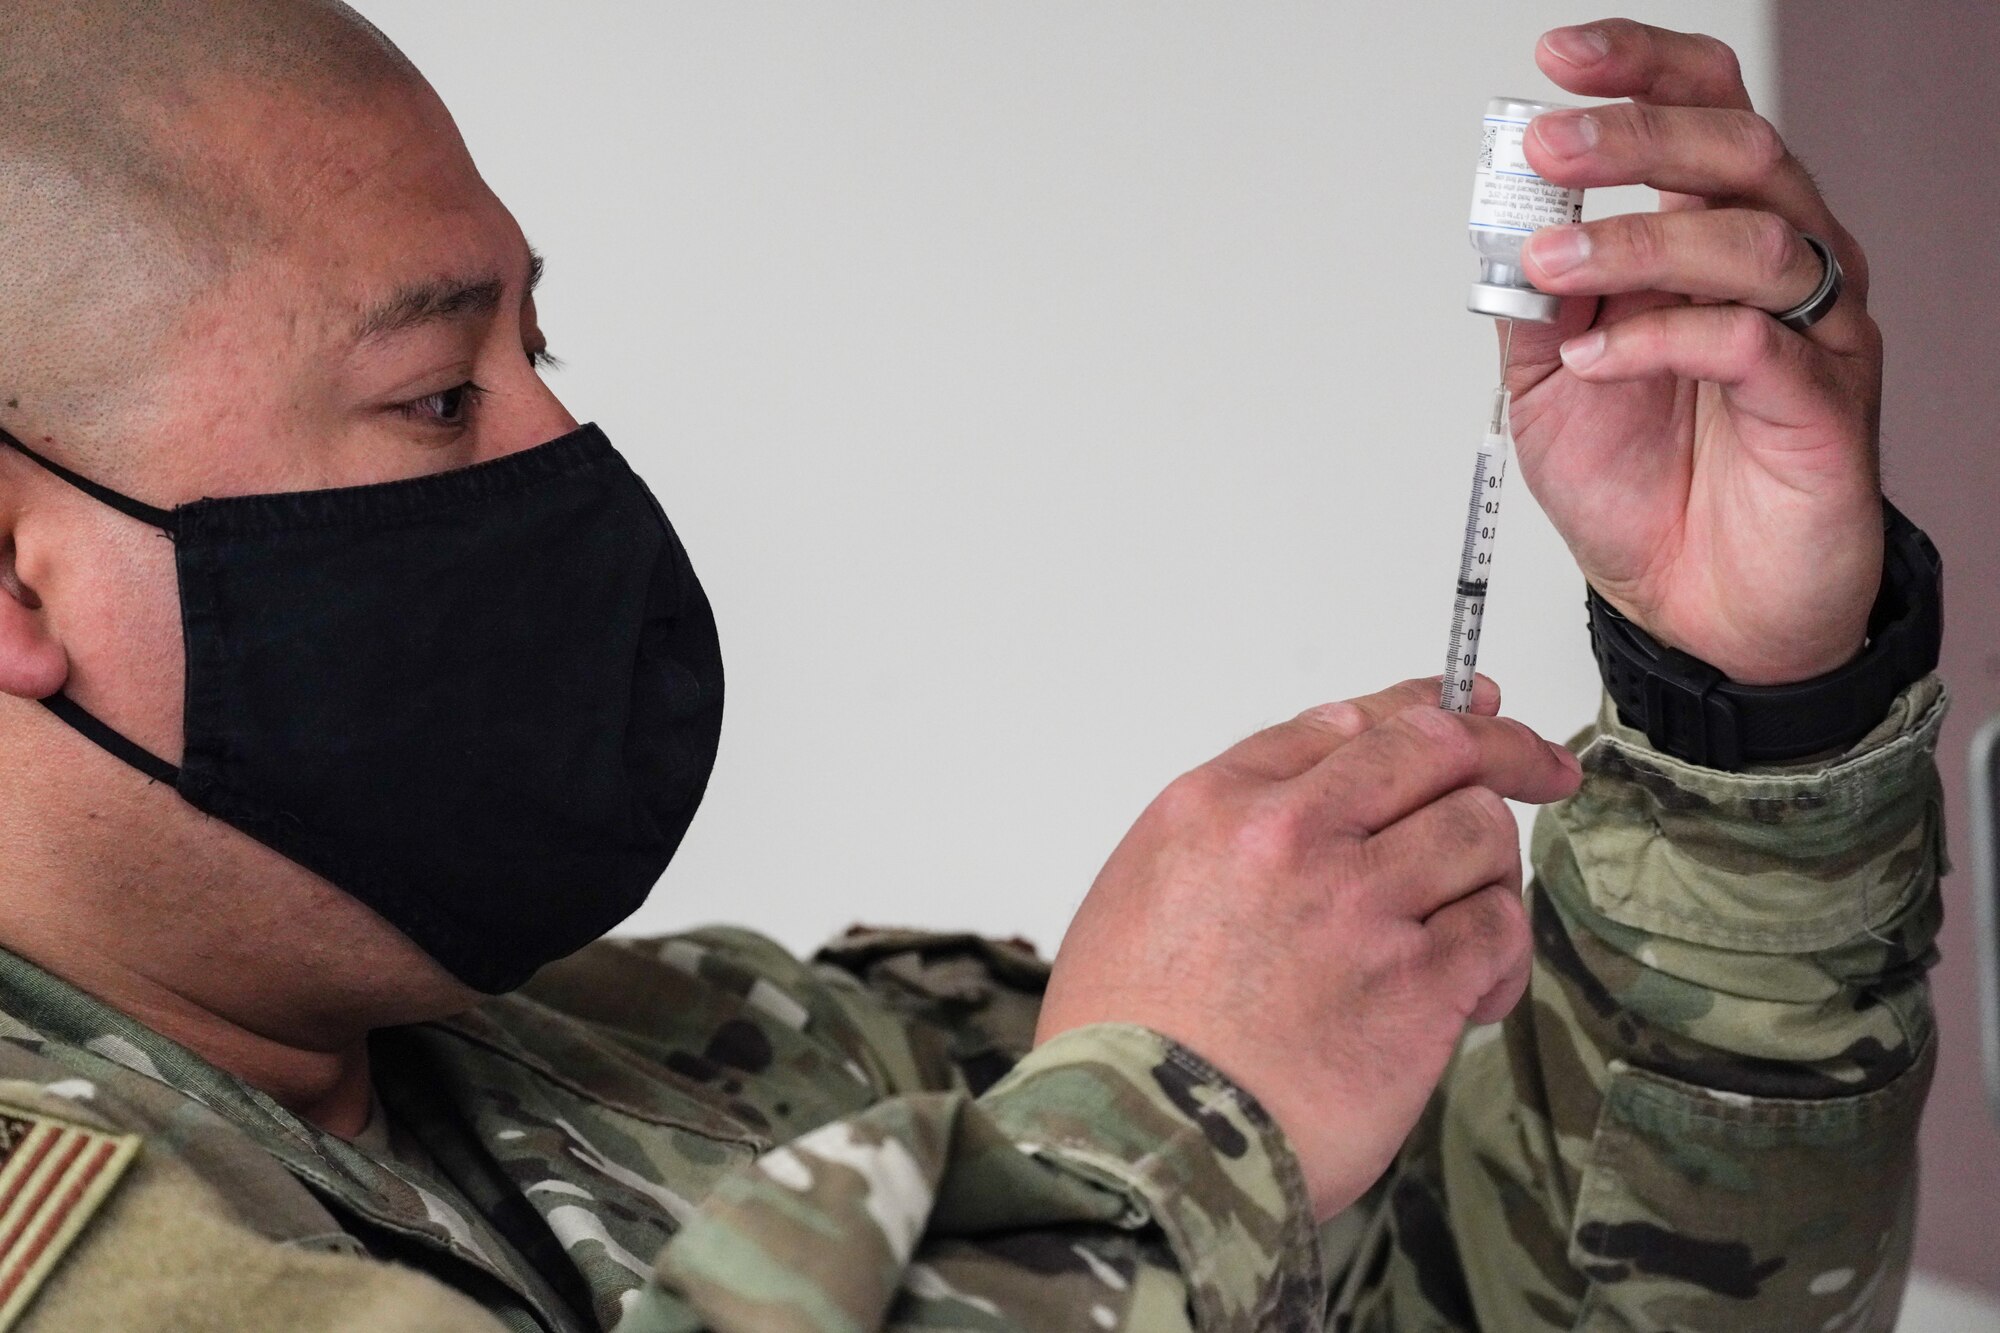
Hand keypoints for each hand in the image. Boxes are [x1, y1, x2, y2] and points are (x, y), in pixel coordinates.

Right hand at [1035, 677, 1581, 1218]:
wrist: (1141, 1143)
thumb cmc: (1126, 1038)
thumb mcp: (1138, 892)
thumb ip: (1229, 830)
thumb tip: (1323, 795)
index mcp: (1215, 806)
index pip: (1346, 722)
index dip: (1425, 707)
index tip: (1471, 709)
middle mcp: (1290, 836)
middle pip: (1433, 749)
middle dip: (1505, 748)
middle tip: (1544, 769)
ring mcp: (1358, 904)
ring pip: (1479, 831)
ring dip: (1486, 872)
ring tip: (1461, 924)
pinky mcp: (1416, 983)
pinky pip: (1498, 927)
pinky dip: (1498, 952)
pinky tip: (1469, 990)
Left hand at [1507, 19, 1883, 684]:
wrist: (1700, 611)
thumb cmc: (1646, 494)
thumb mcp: (1548, 388)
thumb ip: (1531, 306)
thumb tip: (1497, 227)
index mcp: (1715, 241)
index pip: (1703, 115)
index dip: (1640, 72)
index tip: (1556, 60)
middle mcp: (1780, 268)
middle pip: (1736, 150)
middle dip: (1634, 137)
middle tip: (1546, 145)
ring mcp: (1813, 333)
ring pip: (1751, 237)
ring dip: (1634, 241)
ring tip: (1550, 269)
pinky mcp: (1823, 407)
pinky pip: (1752, 341)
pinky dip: (1661, 337)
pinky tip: (1596, 357)